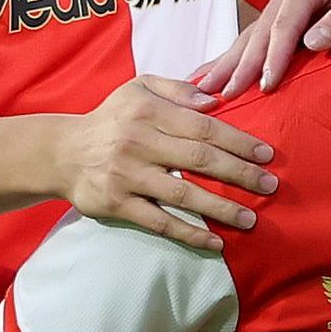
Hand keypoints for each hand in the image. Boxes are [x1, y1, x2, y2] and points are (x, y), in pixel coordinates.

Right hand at [62, 77, 276, 251]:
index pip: (203, 128)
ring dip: (222, 209)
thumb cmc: (111, 119)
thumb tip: (215, 100)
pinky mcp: (117, 204)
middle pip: (199, 160)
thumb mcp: (138, 89)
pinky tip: (216, 242)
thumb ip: (178, 90)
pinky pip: (160, 222)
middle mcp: (138, 143)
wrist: (61, 153)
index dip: (238, 142)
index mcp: (147, 112)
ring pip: (183, 194)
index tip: (267, 154)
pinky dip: (190, 233)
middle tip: (270, 186)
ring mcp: (127, 176)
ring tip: (252, 219)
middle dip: (240, 174)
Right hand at [187, 0, 330, 98]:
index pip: (285, 24)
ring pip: (249, 38)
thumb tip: (313, 40)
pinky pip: (250, 42)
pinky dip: (231, 61)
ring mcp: (279, 4)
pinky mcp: (276, 20)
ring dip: (228, 65)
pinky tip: (208, 77)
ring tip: (206, 90)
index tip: (267, 85)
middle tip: (226, 95)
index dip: (274, 56)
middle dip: (243, 66)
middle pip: (260, 32)